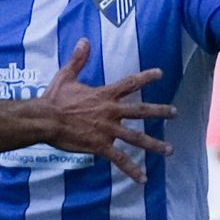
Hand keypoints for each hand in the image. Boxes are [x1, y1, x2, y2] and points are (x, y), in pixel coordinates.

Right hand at [36, 39, 169, 183]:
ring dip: (154, 144)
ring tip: (169, 150)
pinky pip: (119, 159)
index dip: (146, 77)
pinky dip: (131, 170)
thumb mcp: (66, 76)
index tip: (160, 74)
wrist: (44, 120)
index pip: (130, 83)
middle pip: (141, 110)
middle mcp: (111, 112)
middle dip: (159, 112)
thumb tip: (84, 40)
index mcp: (104, 95)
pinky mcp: (100, 146)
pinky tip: (143, 179)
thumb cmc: (54, 99)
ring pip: (136, 138)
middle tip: (174, 113)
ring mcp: (107, 130)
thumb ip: (78, 59)